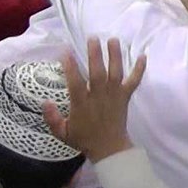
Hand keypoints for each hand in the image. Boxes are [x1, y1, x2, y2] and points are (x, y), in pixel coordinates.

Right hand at [41, 37, 146, 163]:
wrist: (109, 149)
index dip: (70, 67)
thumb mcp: (62, 132)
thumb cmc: (84, 138)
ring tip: (113, 39)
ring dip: (115, 56)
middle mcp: (99, 96)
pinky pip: (134, 82)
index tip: (65, 51)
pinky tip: (143, 56)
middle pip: (97, 73)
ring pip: (115, 73)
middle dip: (95, 55)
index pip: (75, 83)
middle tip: (92, 38)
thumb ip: (52, 118)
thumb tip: (44, 101)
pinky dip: (139, 70)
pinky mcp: (125, 97)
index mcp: (82, 104)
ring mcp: (114, 95)